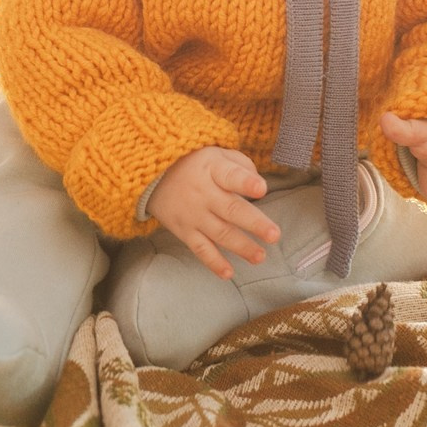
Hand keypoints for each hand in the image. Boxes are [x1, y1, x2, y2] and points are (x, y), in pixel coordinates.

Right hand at [147, 146, 282, 280]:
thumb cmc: (194, 163)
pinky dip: (213, 262)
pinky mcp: (184, 231)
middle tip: (274, 235)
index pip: (230, 175)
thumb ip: (240, 165)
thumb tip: (260, 188)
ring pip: (220, 233)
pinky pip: (200, 249)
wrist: (152, 176)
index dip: (245, 182)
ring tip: (260, 256)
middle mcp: (203, 193)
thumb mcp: (215, 153)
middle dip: (254, 223)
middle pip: (231, 209)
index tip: (262, 189)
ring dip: (241, 247)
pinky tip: (228, 274)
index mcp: (213, 169)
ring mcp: (193, 215)